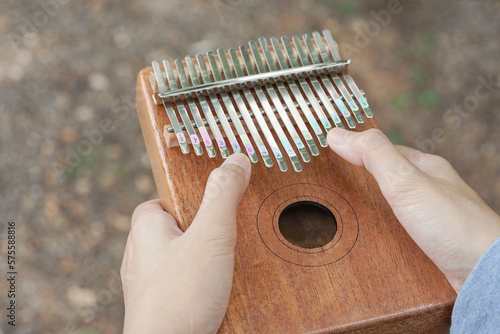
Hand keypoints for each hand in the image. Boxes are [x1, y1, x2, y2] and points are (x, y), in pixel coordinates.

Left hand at [121, 153, 250, 333]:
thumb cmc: (180, 296)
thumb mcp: (211, 238)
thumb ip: (223, 197)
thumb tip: (236, 158)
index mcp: (145, 229)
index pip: (164, 200)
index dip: (190, 202)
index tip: (213, 209)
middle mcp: (139, 254)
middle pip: (176, 230)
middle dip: (202, 234)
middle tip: (224, 243)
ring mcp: (146, 282)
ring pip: (178, 259)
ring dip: (201, 262)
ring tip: (222, 273)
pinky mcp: (156, 305)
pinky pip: (179, 284)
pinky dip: (197, 285)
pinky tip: (213, 295)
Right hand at [328, 128, 499, 292]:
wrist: (485, 272)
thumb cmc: (453, 225)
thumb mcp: (405, 181)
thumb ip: (373, 156)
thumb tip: (336, 133)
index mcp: (426, 167)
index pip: (385, 149)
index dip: (358, 149)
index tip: (333, 150)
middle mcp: (431, 188)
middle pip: (391, 176)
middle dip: (366, 178)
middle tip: (339, 181)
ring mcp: (433, 215)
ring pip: (397, 203)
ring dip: (375, 206)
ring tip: (352, 210)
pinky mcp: (432, 241)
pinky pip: (402, 227)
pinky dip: (386, 228)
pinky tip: (377, 237)